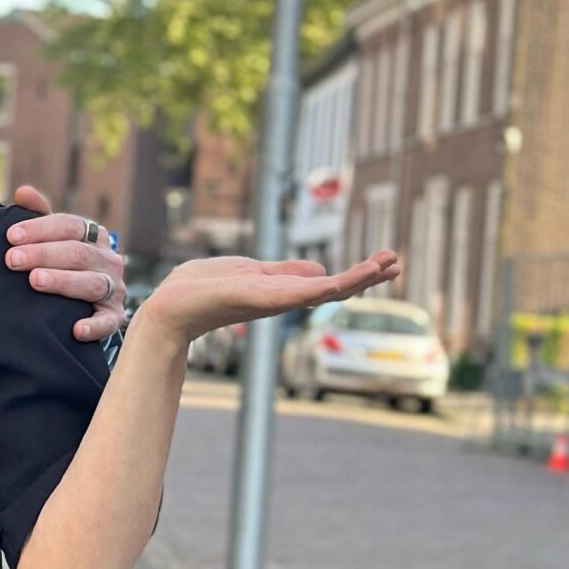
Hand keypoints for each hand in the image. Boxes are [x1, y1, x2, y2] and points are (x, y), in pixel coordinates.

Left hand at [6, 185, 127, 342]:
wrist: (85, 303)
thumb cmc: (61, 264)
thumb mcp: (52, 239)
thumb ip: (39, 216)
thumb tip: (22, 192)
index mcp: (94, 236)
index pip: (70, 226)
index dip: (40, 229)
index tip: (11, 236)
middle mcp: (108, 259)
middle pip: (77, 253)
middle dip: (43, 254)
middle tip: (12, 259)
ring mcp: (113, 288)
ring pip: (90, 283)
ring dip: (62, 281)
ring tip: (35, 280)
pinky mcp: (114, 316)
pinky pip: (108, 322)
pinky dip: (94, 326)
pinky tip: (76, 329)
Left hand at [138, 248, 401, 353]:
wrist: (171, 307)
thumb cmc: (201, 290)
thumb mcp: (250, 272)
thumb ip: (284, 272)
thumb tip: (319, 271)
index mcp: (280, 290)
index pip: (325, 284)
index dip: (354, 275)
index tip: (383, 261)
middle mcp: (283, 299)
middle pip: (334, 290)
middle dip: (366, 277)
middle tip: (398, 261)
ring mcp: (277, 301)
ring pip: (328, 291)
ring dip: (360, 278)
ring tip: (390, 263)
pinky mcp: (266, 299)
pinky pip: (307, 292)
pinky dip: (334, 283)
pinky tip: (356, 275)